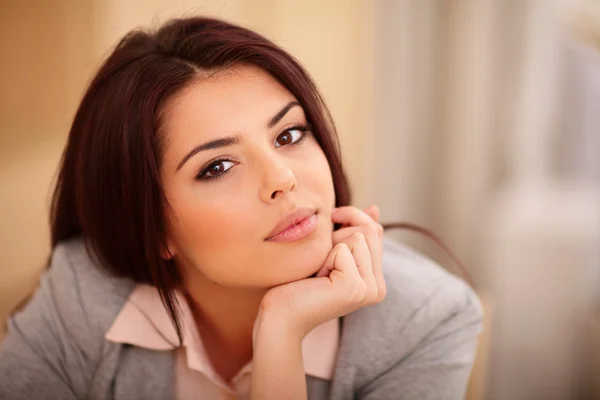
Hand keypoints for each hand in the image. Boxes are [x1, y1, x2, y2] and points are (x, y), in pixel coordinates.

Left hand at [254, 205, 385, 342]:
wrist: (279, 317)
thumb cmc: (298, 283)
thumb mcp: (329, 253)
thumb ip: (353, 233)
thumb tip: (374, 208)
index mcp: (375, 280)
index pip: (374, 230)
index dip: (349, 220)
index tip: (329, 230)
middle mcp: (378, 287)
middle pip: (369, 230)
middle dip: (338, 236)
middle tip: (321, 265)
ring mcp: (369, 289)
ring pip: (357, 237)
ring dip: (329, 250)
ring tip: (318, 275)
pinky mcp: (355, 288)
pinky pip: (343, 249)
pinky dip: (323, 259)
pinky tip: (315, 281)